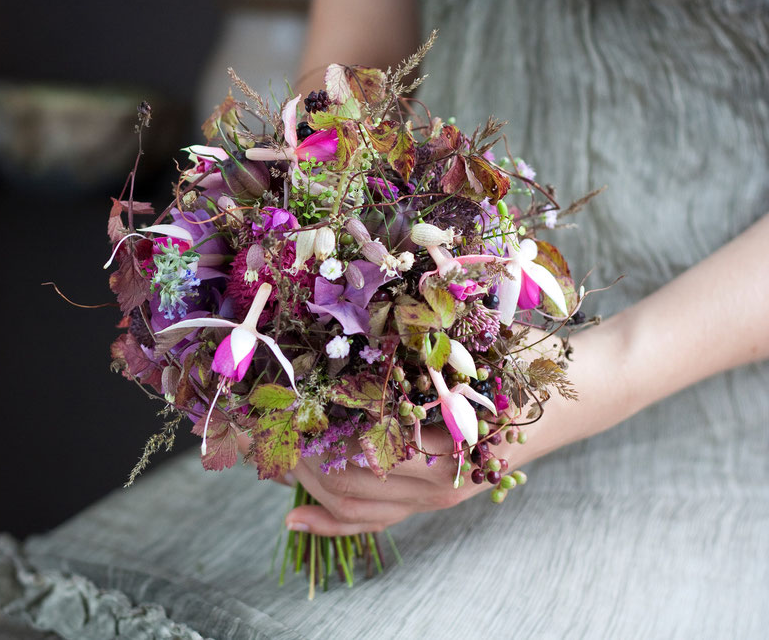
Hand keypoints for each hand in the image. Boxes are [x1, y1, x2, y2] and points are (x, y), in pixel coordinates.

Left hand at [282, 325, 617, 535]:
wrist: (583, 390)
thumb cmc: (527, 360)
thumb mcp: (471, 346)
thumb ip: (415, 345)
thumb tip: (347, 320)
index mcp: (441, 448)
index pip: (354, 456)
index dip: (307, 436)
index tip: (272, 409)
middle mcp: (436, 484)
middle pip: (346, 487)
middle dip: (296, 460)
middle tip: (259, 429)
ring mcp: (437, 495)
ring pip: (357, 510)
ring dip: (308, 487)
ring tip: (270, 459)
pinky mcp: (436, 493)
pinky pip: (378, 519)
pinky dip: (335, 521)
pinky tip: (296, 520)